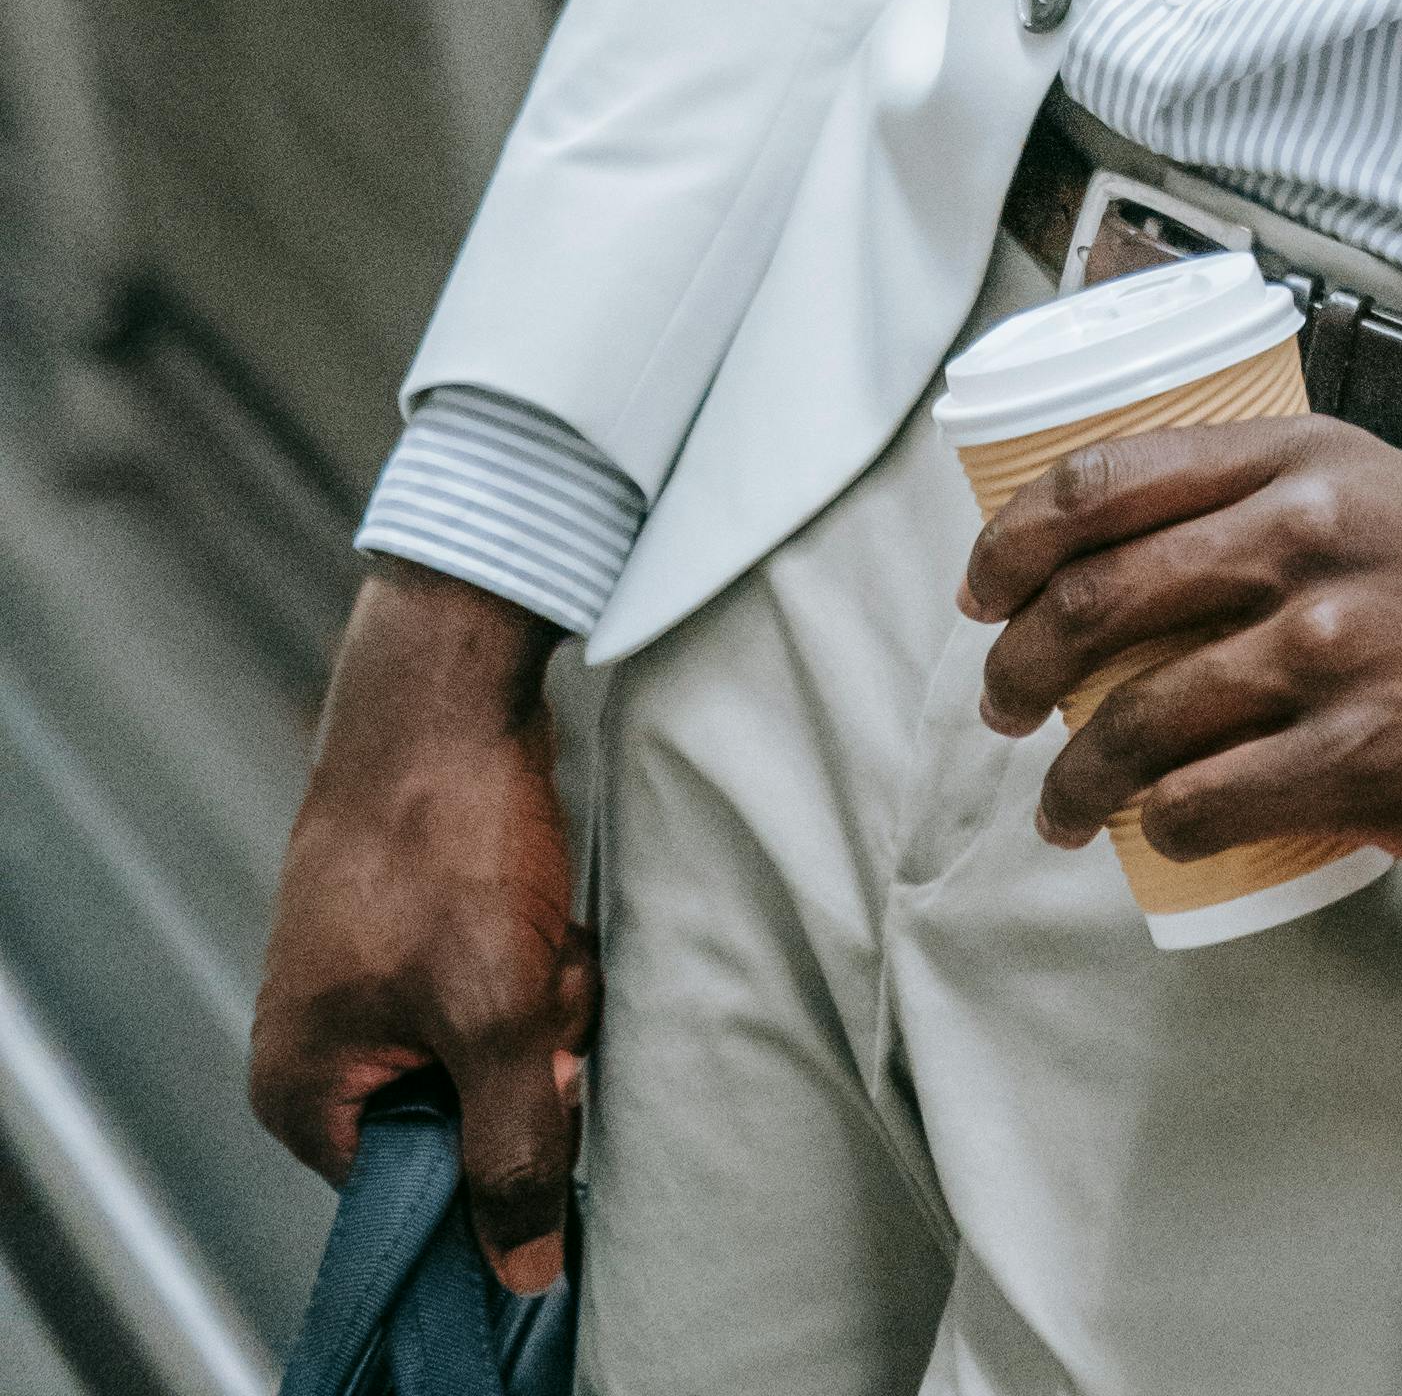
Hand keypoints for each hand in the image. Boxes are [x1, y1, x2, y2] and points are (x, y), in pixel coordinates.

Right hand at [250, 571, 591, 1298]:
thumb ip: (515, 1151)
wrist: (450, 677)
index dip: (504, 1147)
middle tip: (543, 982)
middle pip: (466, 1115)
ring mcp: (372, 981)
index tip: (544, 1076)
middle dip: (530, 1055)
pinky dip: (537, 950)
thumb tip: (525, 1273)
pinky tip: (544, 900)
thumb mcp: (498, 1013)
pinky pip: (499, 982)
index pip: (420, 1194)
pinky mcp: (422, 926)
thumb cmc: (448, 840)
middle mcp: (324, 1045)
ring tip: (545, 930)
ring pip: (497, 1045)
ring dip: (544, 997)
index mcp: (307, 1092)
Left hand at [961, 418, 1401, 885]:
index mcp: (1309, 459)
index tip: (984, 591)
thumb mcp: (1385, 495)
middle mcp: (1314, 537)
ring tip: (1062, 803)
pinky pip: (1204, 803)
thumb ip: (1275, 506)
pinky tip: (1151, 838)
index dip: (1014, 540)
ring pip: (1135, 719)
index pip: (1106, 479)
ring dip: (1071, 777)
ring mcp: (1339, 649)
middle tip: (1007, 707)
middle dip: (1019, 669)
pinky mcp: (1366, 755)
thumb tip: (1134, 558)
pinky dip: (1155, 829)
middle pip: (1097, 599)